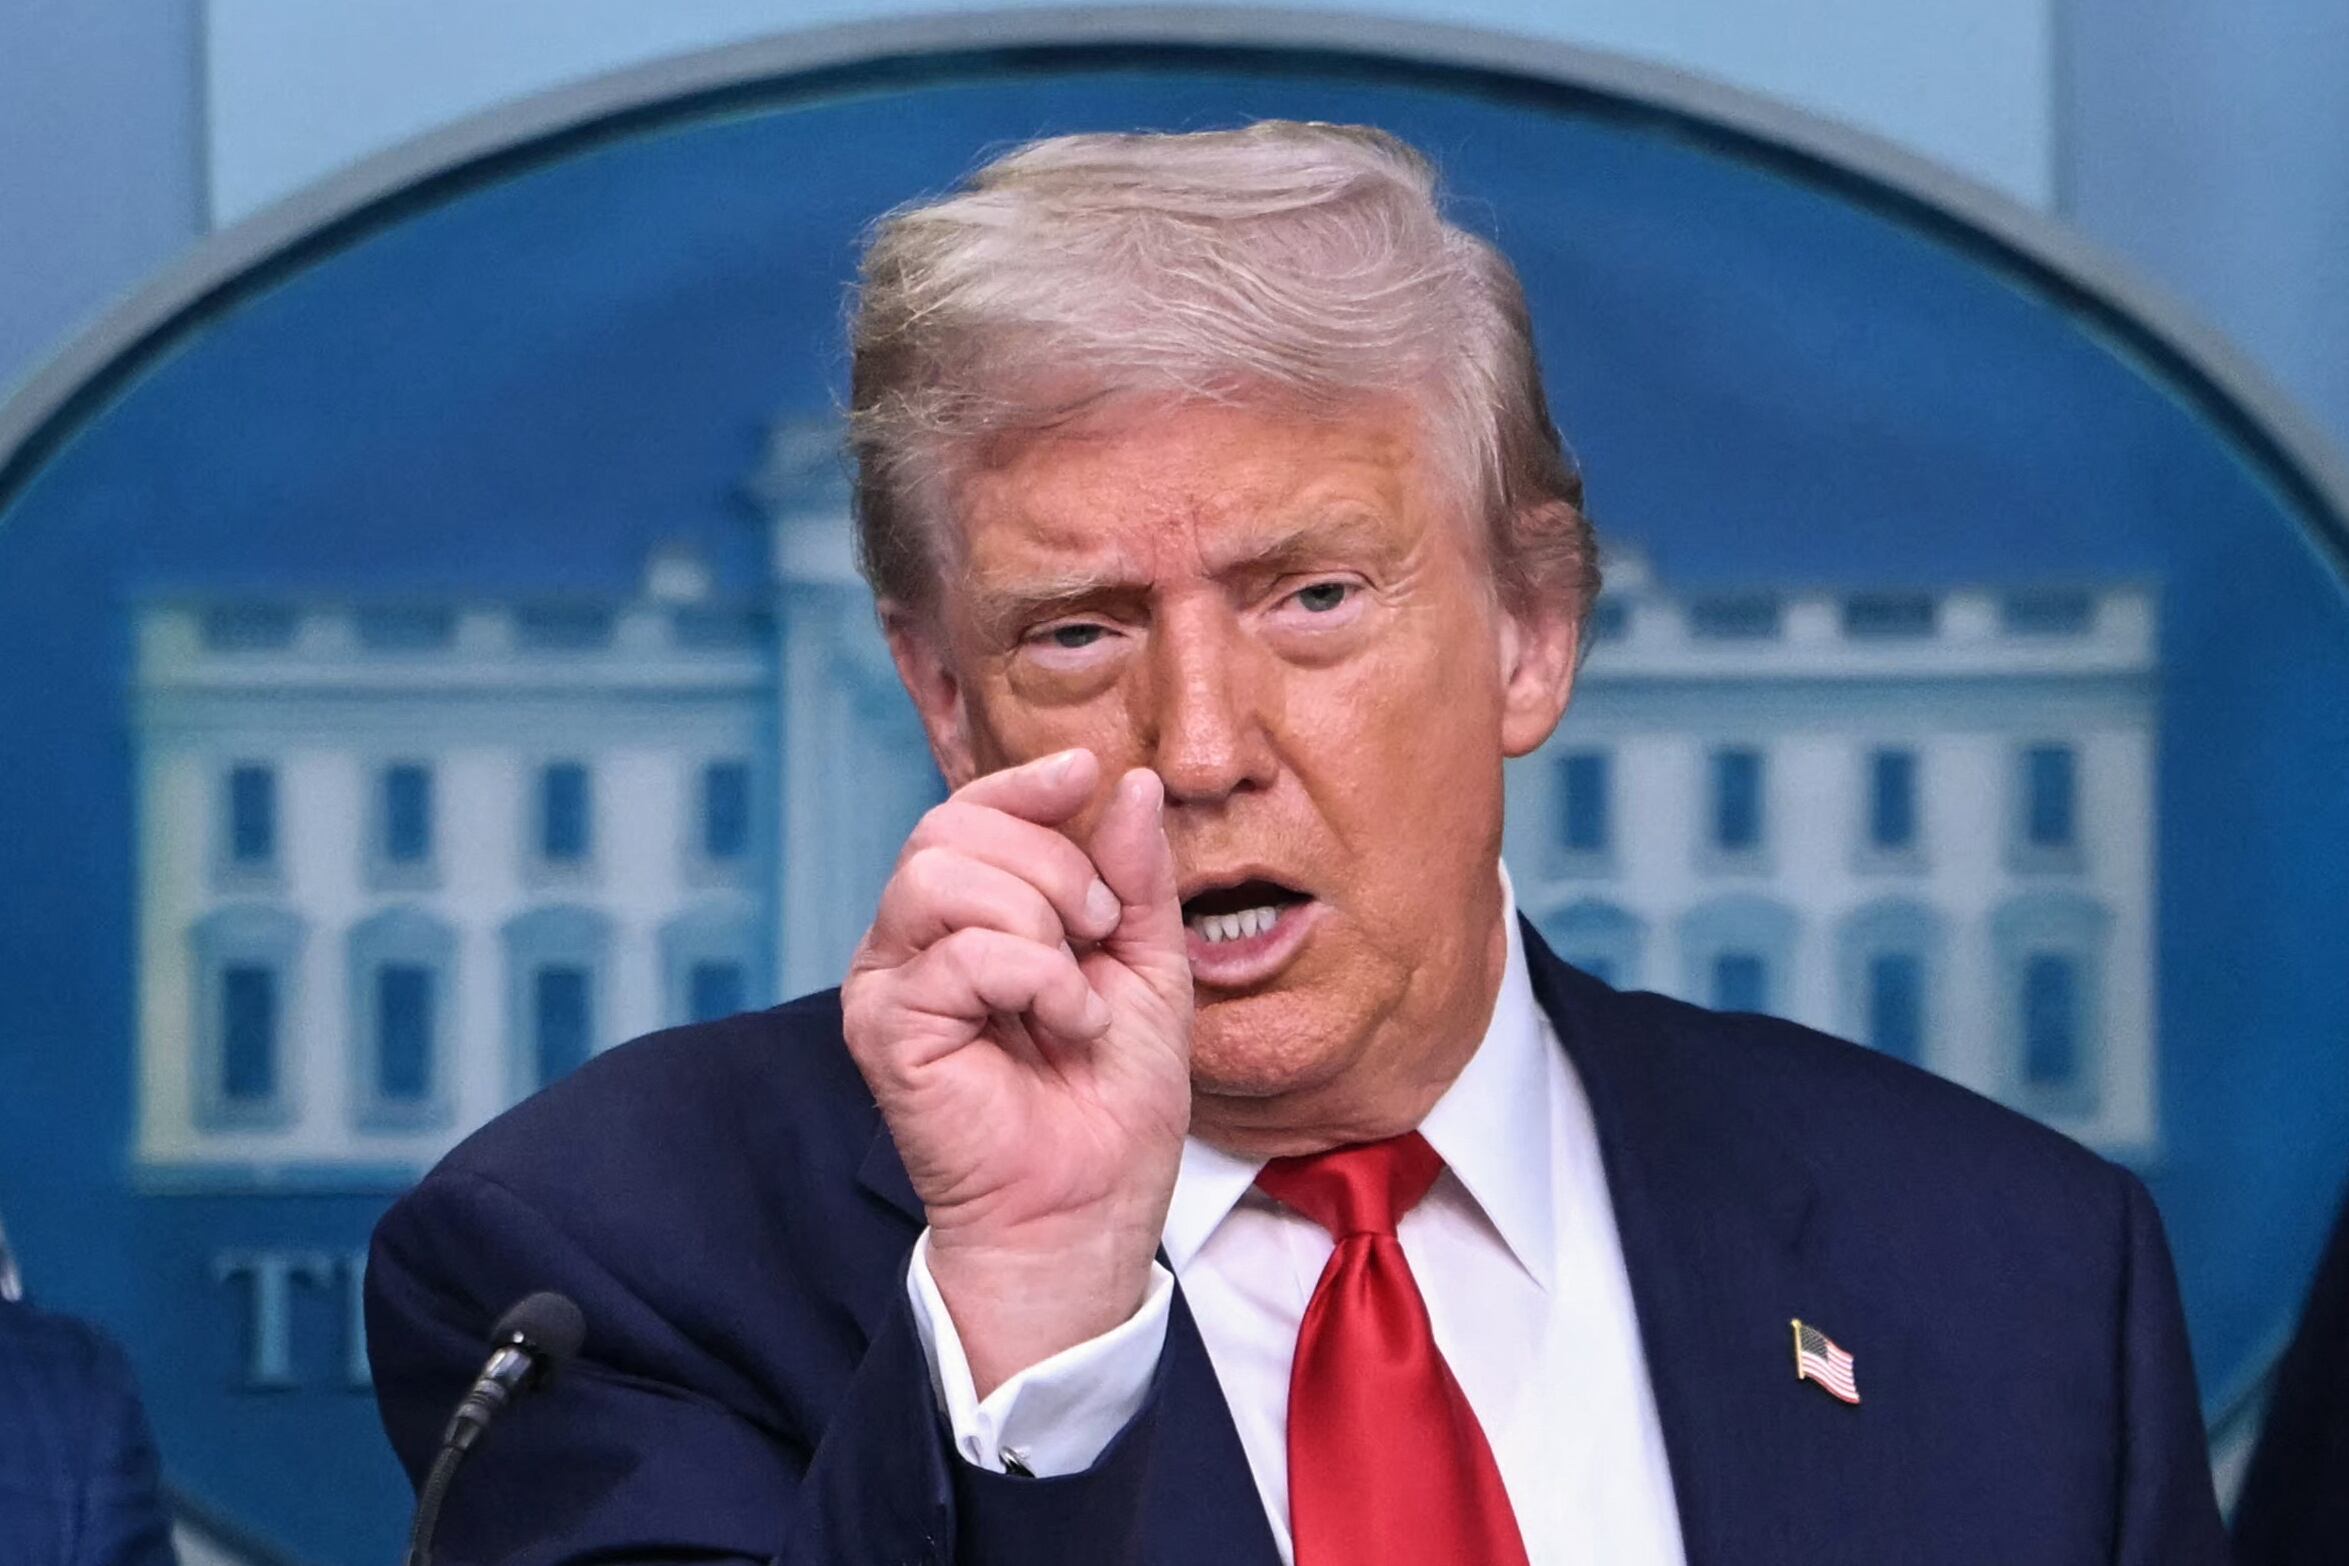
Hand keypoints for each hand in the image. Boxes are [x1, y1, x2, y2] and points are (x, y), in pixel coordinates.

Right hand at [842, 749, 1191, 1394]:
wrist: (1091, 1208)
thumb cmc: (1110, 1101)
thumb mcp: (1145, 966)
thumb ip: (1133, 875)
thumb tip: (1127, 781)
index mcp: (963, 920)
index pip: (968, 813)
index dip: (1024, 784)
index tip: (1084, 773)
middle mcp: (910, 944)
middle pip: (950, 828)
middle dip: (1051, 862)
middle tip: (1101, 931)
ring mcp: (889, 985)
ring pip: (941, 875)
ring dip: (1039, 918)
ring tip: (1079, 986)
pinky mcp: (885, 1030)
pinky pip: (959, 953)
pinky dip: (1036, 977)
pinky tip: (1066, 1024)